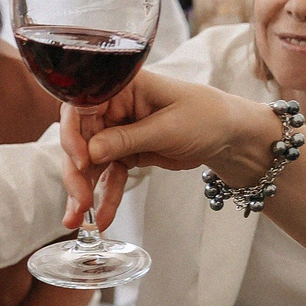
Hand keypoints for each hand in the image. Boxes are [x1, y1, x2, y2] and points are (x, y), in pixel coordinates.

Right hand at [57, 72, 274, 226]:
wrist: (230, 137)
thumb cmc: (207, 117)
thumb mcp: (168, 127)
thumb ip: (127, 138)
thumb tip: (91, 152)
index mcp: (123, 86)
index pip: (83, 105)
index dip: (74, 133)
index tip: (80, 160)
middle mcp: (114, 106)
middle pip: (81, 138)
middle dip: (77, 172)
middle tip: (80, 199)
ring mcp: (118, 131)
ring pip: (90, 162)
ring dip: (83, 191)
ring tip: (79, 219)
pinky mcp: (125, 153)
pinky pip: (108, 176)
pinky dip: (105, 197)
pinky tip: (101, 217)